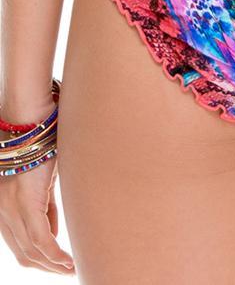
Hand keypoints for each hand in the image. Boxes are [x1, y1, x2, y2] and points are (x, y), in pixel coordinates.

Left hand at [0, 131, 74, 274]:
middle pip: (22, 252)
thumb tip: (54, 226)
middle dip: (46, 265)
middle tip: (67, 269)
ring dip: (52, 264)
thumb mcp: (42, 179)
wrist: (31, 121)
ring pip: (30, 250)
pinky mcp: (25, 203)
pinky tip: (67, 261)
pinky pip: (40, 239)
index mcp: (2, 205)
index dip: (38, 256)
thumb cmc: (39, 143)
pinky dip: (54, 254)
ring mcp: (10, 208)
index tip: (58, 260)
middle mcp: (1, 211)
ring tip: (70, 268)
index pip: (18, 242)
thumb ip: (44, 203)